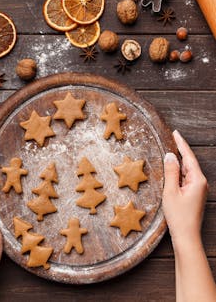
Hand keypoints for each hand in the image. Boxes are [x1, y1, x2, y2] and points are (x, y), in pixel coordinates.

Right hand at [163, 130, 207, 247]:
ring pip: (187, 170)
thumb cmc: (178, 216)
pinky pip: (186, 178)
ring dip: (179, 162)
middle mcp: (200, 183)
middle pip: (189, 162)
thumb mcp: (170, 191)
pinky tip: (172, 170)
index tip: (175, 133)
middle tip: (171, 139)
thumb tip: (170, 156)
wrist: (187, 236)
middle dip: (180, 150)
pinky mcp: (194, 194)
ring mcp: (198, 189)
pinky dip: (179, 172)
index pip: (188, 156)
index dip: (181, 144)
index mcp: (197, 180)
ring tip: (169, 151)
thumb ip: (171, 172)